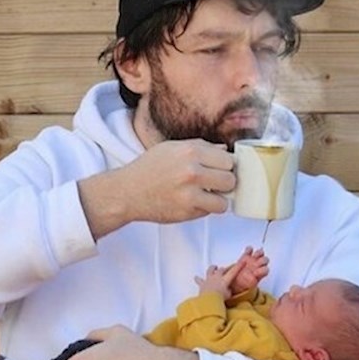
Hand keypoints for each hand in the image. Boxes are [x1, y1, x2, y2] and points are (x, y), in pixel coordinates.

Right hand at [78, 140, 235, 236]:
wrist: (128, 192)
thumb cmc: (149, 169)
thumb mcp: (172, 148)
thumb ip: (201, 147)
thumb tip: (225, 149)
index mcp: (190, 151)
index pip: (228, 159)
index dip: (225, 166)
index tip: (219, 169)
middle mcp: (192, 171)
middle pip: (230, 179)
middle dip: (224, 183)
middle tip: (214, 184)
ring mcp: (190, 193)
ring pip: (224, 200)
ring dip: (218, 200)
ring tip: (207, 195)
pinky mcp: (187, 211)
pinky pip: (210, 212)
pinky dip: (206, 209)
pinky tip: (194, 202)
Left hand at [194, 260, 244, 299]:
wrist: (209, 300)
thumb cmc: (219, 298)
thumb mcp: (228, 295)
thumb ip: (228, 291)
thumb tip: (228, 291)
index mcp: (225, 279)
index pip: (233, 271)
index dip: (239, 266)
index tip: (242, 262)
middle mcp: (216, 277)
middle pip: (221, 270)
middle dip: (224, 269)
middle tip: (225, 268)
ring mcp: (209, 279)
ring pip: (210, 270)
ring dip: (212, 268)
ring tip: (213, 266)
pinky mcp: (202, 284)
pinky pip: (199, 280)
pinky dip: (198, 279)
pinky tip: (196, 277)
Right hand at [228, 246, 268, 292]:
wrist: (238, 281)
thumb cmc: (245, 283)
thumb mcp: (249, 285)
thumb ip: (251, 282)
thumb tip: (252, 280)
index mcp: (260, 273)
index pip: (266, 270)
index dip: (263, 270)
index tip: (256, 272)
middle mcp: (258, 265)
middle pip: (265, 260)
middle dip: (261, 261)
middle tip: (255, 264)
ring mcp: (253, 260)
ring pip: (260, 252)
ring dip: (257, 253)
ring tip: (252, 257)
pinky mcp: (246, 256)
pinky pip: (249, 249)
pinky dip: (249, 249)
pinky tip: (247, 251)